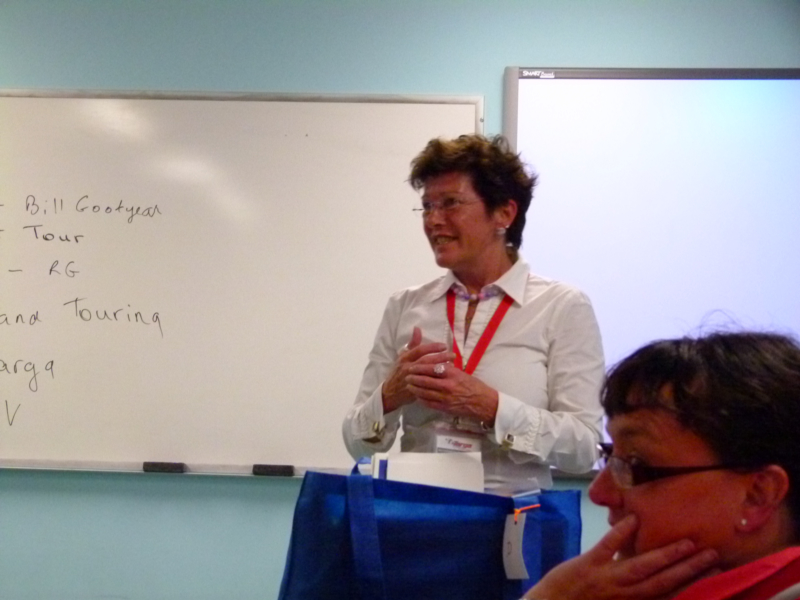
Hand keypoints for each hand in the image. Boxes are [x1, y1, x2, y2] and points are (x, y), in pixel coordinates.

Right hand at [381, 327, 453, 412]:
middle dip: (440, 357)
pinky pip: (428, 384)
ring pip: (427, 372)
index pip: (419, 350)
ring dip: (440, 368)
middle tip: (453, 355)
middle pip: (426, 361)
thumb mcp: (402, 357)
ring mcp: (411, 379)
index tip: (444, 346)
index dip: (432, 347)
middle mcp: (407, 367)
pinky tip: (445, 377)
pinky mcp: (415, 389)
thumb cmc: (398, 372)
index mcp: (405, 358)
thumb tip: (417, 328)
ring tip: (452, 365)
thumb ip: (412, 344)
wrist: (390, 392)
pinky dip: (437, 380)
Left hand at [405, 361, 498, 423]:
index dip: (420, 367)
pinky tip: (417, 396)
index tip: (412, 365)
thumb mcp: (461, 373)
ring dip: (415, 388)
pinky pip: (429, 403)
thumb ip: (448, 369)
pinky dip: (421, 399)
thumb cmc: (473, 386)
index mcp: (452, 374)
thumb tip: (436, 363)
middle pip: (426, 380)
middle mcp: (447, 385)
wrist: (483, 402)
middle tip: (406, 375)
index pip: (432, 368)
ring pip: (425, 392)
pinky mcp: (445, 408)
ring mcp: (445, 398)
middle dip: (414, 378)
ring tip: (408, 385)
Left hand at [523, 515, 718, 599]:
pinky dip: (620, 534)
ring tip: (688, 543)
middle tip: (713, 556)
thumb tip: (653, 572)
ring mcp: (606, 580)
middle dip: (689, 570)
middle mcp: (624, 595)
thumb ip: (631, 589)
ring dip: (665, 556)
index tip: (716, 574)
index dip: (692, 585)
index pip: (667, 594)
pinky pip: (606, 548)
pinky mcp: (587, 566)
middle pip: (662, 582)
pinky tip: (633, 519)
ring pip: (641, 567)